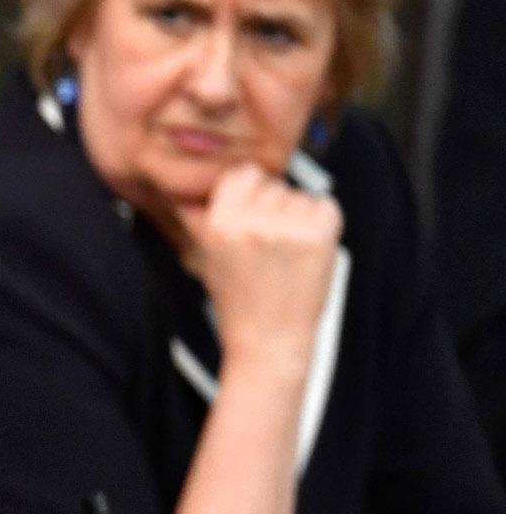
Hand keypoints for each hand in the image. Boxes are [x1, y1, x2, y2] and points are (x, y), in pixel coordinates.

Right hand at [180, 163, 341, 372]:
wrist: (268, 339)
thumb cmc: (239, 301)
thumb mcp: (207, 256)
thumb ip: (199, 217)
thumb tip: (189, 189)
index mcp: (221, 224)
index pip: (242, 174)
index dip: (247, 192)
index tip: (249, 212)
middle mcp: (253, 223)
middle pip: (272, 184)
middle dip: (272, 207)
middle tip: (267, 243)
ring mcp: (289, 228)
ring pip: (298, 195)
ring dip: (296, 216)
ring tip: (286, 250)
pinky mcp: (321, 236)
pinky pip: (324, 205)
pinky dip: (320, 222)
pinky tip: (305, 248)